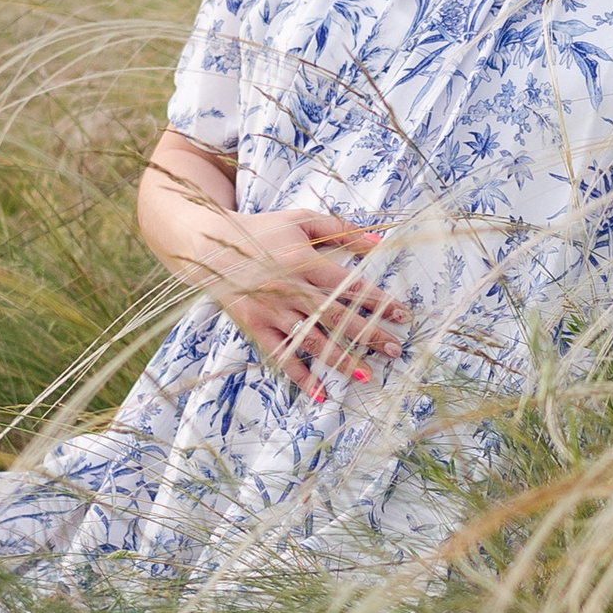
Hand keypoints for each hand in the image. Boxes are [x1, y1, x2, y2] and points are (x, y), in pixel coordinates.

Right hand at [186, 204, 410, 400]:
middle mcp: (289, 288)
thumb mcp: (301, 220)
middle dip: (368, 335)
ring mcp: (271, 310)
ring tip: (366, 375)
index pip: (348, 286)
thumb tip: (378, 242)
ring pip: (311, 340)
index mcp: (303, 261)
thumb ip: (340, 230)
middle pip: (335, 317)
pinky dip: (299, 375)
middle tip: (394, 350)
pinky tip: (319, 392)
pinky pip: (280, 354)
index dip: (377, 301)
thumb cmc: (262, 229)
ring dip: (340, 359)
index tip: (402, 314)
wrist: (210, 245)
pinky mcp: (254, 326)